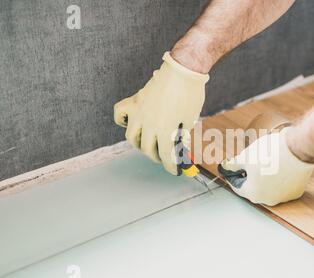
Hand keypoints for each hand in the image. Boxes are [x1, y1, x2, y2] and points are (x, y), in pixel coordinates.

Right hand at [113, 52, 208, 174]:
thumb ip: (181, 135)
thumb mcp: (190, 120)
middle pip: (147, 149)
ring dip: (140, 144)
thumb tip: (176, 146)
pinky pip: (120, 114)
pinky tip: (132, 123)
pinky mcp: (135, 101)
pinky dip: (123, 121)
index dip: (171, 167)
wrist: (184, 69)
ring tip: (149, 144)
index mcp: (165, 130)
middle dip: (157, 157)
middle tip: (164, 157)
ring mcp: (139, 112)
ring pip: (131, 136)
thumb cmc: (191, 94)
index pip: (165, 156)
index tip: (175, 171)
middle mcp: (149, 124)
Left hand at [219, 128, 313, 205]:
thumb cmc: (271, 153)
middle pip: (254, 188)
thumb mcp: (246, 156)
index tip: (231, 169)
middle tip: (250, 163)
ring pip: (269, 188)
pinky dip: (279, 178)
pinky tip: (279, 166)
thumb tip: (227, 167)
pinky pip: (283, 186)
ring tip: (267, 162)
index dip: (232, 175)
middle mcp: (268, 201)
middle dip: (250, 176)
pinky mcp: (296, 192)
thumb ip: (233, 165)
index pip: (237, 187)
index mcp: (253, 194)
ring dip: (265, 178)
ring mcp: (284, 198)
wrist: (298, 149)